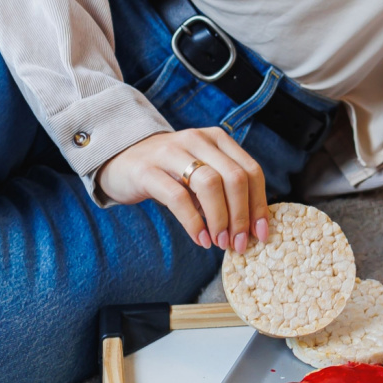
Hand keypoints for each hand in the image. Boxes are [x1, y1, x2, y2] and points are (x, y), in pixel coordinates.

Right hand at [97, 128, 269, 252]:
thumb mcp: (201, 173)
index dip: (259, 204)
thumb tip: (250, 226)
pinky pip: (178, 197)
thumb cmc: (169, 171)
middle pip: (235, 178)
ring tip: (220, 242)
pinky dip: (194, 222)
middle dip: (242, 215)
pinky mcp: (148, 171)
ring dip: (221, 219)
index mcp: (217, 139)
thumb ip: (224, 190)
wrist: (121, 159)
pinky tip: (200, 239)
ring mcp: (172, 153)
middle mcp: (198, 140)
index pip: (251, 170)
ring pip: (210, 184)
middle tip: (240, 243)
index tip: (261, 233)